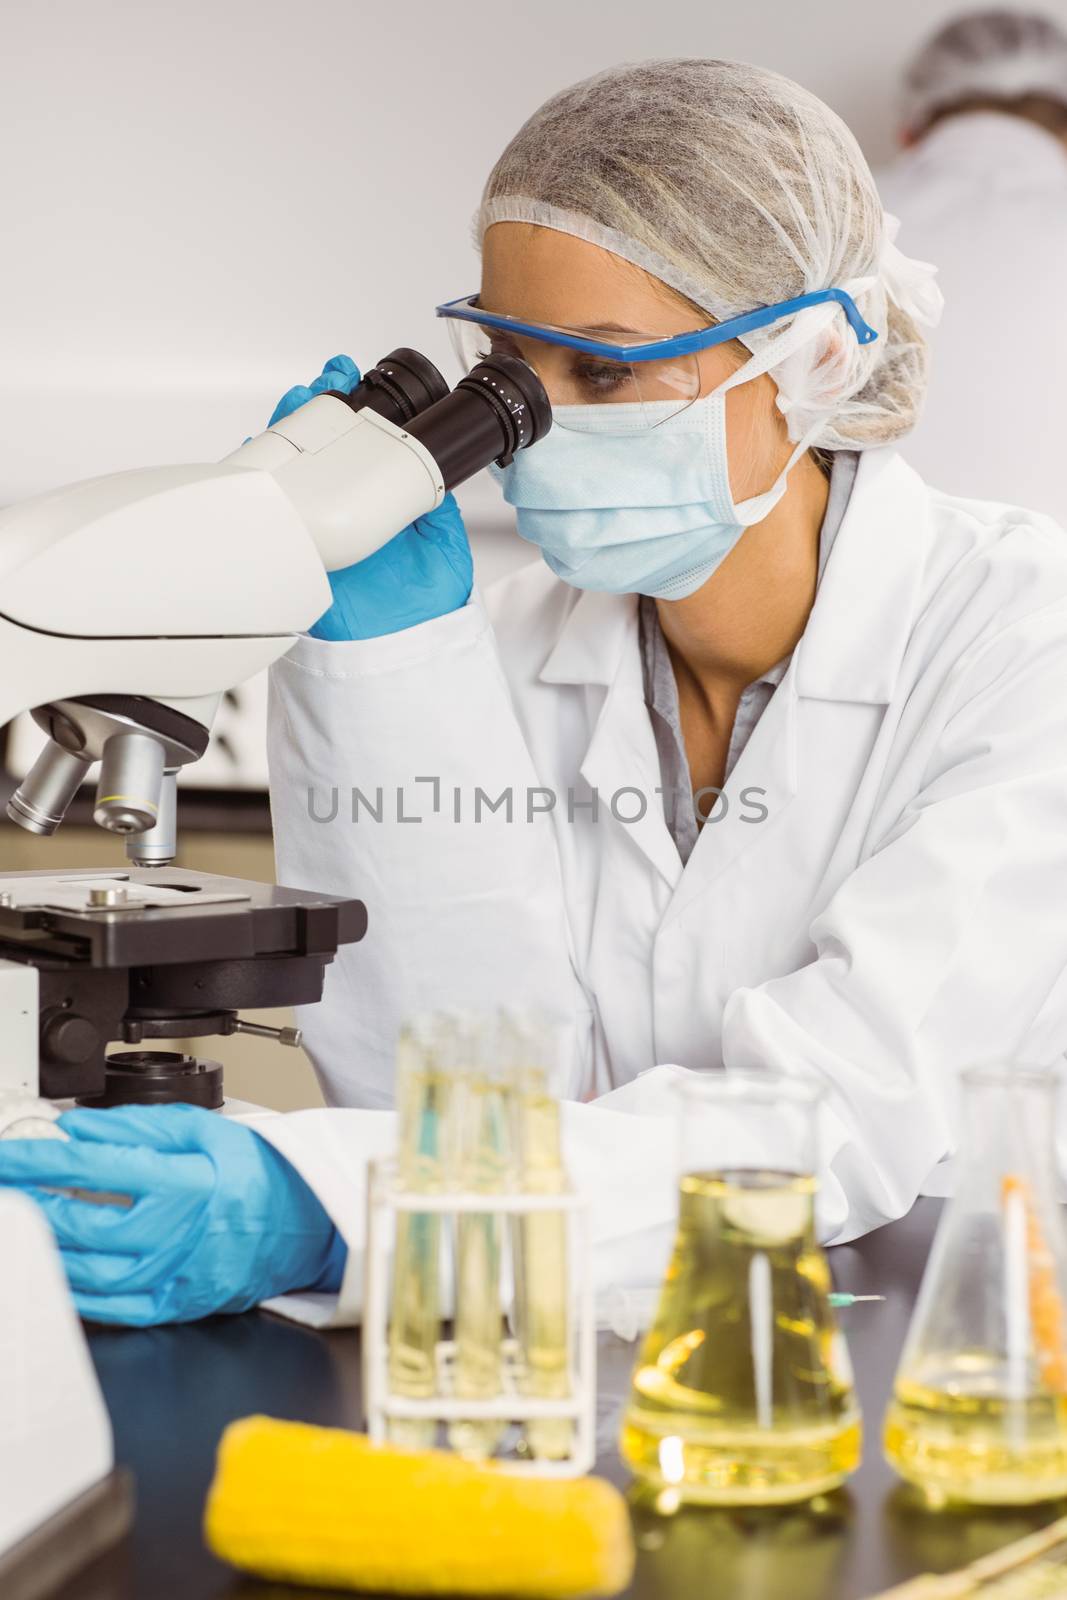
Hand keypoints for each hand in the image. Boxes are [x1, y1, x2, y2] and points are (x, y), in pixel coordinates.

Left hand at [0, 1104, 344, 1325]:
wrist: (304, 1223)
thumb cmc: (258, 1175)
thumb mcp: (204, 1129)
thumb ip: (137, 1126)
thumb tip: (79, 1129)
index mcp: (182, 1183)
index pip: (89, 1170)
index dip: (36, 1162)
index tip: (7, 1157)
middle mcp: (174, 1234)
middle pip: (78, 1226)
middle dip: (27, 1206)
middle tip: (4, 1190)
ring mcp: (174, 1275)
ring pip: (88, 1273)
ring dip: (44, 1251)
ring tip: (20, 1228)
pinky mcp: (177, 1304)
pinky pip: (114, 1309)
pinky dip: (77, 1292)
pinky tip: (58, 1271)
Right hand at [269, 357, 472, 639]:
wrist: (406, 647)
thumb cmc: (422, 599)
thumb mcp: (439, 534)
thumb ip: (428, 494)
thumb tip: (431, 453)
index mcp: (370, 497)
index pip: (351, 441)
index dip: (347, 406)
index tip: (350, 375)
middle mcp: (336, 505)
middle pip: (310, 444)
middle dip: (309, 406)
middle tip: (321, 383)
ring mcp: (310, 524)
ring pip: (284, 466)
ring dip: (283, 429)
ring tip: (298, 401)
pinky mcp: (290, 549)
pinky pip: (264, 509)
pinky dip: (258, 478)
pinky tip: (262, 449)